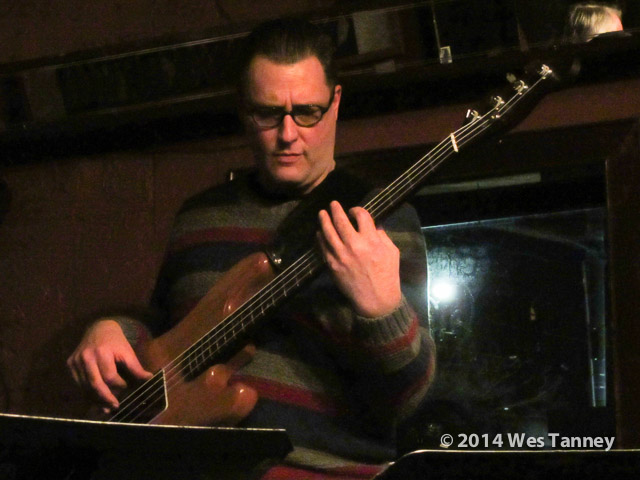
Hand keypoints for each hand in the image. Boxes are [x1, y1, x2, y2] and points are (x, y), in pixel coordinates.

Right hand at [67, 319, 152, 411]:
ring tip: (106, 407)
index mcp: (102, 352)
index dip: (118, 385)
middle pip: (95, 384)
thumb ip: (135, 367)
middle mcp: (86, 357)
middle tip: (115, 407)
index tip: (126, 387)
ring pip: (85, 386)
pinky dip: (87, 393)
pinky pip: (78, 384)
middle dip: (105, 398)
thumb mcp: (127, 351)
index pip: (109, 376)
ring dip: (96, 399)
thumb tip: (149, 379)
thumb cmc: (115, 341)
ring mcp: (75, 361)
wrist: (98, 328)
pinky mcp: (69, 364)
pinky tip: (96, 400)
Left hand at [317, 201, 401, 316]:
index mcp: (371, 240)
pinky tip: (319, 233)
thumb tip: (372, 225)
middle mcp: (354, 245)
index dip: (356, 210)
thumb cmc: (387, 275)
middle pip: (341, 221)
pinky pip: (323, 247)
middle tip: (332, 204)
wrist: (376, 299)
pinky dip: (320, 238)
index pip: (361, 216)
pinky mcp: (332, 265)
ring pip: (328, 232)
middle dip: (335, 210)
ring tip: (322, 214)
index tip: (354, 211)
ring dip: (324, 220)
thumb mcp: (392, 252)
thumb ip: (382, 236)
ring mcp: (341, 255)